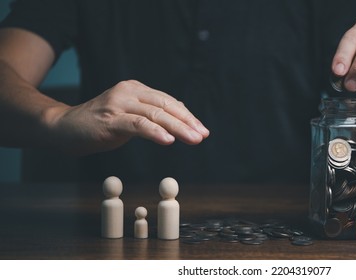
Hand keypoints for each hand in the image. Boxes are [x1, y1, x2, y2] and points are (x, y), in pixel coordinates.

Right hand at [43, 80, 208, 154]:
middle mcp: (128, 92)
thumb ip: (150, 116)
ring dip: (178, 127)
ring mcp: (118, 104)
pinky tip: (168, 140)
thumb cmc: (99, 124)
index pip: (168, 101)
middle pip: (165, 105)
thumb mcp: (129, 116)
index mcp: (135, 89)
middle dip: (187, 121)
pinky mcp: (110, 119)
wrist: (63, 128)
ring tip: (193, 139)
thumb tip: (178, 120)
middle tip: (202, 135)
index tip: (202, 129)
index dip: (187, 115)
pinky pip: (138, 124)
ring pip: (155, 114)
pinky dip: (155, 132)